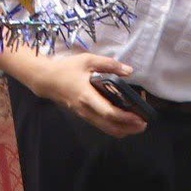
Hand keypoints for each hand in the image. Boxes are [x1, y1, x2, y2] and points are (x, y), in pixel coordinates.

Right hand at [33, 52, 147, 137]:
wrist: (46, 80)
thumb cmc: (66, 69)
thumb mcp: (87, 60)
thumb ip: (109, 64)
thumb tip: (129, 71)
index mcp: (87, 96)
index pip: (108, 112)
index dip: (126, 117)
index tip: (140, 117)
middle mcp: (86, 109)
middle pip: (110, 127)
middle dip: (129, 128)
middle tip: (144, 124)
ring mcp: (84, 115)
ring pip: (106, 129)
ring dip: (123, 130)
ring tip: (137, 124)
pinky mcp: (83, 115)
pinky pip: (101, 126)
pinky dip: (114, 126)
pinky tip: (123, 120)